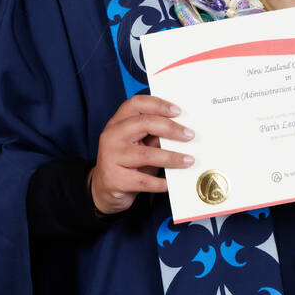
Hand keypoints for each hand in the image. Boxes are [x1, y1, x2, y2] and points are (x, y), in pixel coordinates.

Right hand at [87, 94, 194, 214]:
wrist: (104, 190)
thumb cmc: (127, 163)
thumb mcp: (138, 144)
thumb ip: (153, 134)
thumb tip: (182, 130)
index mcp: (118, 122)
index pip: (136, 104)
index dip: (158, 104)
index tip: (178, 111)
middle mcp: (112, 136)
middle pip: (143, 123)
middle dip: (170, 128)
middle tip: (189, 135)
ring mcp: (111, 157)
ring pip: (145, 154)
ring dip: (171, 157)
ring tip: (188, 160)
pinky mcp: (114, 179)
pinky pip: (143, 180)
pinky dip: (160, 182)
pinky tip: (171, 183)